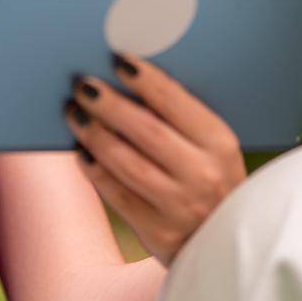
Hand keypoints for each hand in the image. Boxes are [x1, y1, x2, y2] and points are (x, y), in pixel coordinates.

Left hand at [63, 51, 246, 267]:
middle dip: (109, 104)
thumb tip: (128, 76)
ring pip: (127, 163)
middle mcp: (203, 174)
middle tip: (82, 84)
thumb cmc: (211, 178)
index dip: (144, 78)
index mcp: (219, 144)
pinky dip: (95, 170)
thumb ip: (181, 117)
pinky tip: (81, 151)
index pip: (175, 102)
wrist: (227, 241)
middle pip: (146, 130)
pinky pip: (117, 195)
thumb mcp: (212, 147)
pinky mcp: (158, 231)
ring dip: (95, 134)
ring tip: (74, 112)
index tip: (117, 59)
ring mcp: (180, 206)